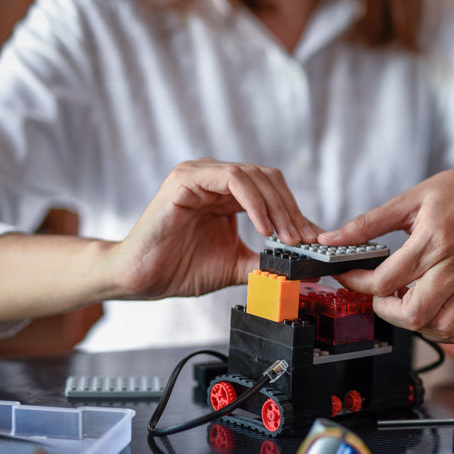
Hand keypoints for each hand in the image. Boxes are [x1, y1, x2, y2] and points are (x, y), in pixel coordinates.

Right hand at [110, 159, 320, 299]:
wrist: (142, 279)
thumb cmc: (180, 268)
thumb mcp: (236, 265)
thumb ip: (266, 261)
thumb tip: (304, 269)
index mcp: (226, 193)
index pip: (272, 190)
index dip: (295, 212)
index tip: (312, 240)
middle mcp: (214, 177)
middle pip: (268, 178)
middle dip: (290, 209)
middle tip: (303, 239)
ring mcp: (199, 174)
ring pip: (253, 175)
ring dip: (276, 207)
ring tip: (286, 237)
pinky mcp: (186, 179)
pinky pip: (231, 178)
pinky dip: (254, 201)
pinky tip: (263, 228)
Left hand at [319, 158, 453, 342]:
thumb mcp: (409, 199)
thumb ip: (368, 223)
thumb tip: (331, 239)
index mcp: (433, 241)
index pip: (385, 281)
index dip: (357, 283)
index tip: (348, 275)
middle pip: (413, 314)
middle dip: (385, 311)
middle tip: (379, 295)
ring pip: (439, 329)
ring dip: (414, 324)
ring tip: (405, 301)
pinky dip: (440, 331)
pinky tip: (428, 310)